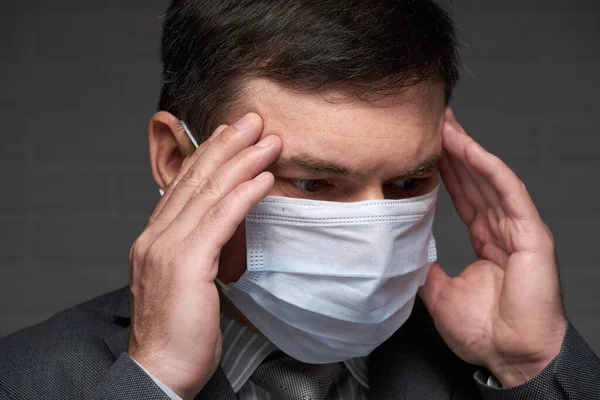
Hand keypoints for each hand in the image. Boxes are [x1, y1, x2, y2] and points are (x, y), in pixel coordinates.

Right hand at [127, 113, 281, 398]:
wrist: (159, 370)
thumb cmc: (177, 331)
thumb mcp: (184, 282)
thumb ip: (196, 250)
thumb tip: (219, 229)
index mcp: (153, 239)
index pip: (182, 187)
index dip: (207, 156)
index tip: (228, 133)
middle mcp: (156, 237)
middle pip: (195, 180)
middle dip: (226, 145)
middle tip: (251, 120)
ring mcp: (168, 248)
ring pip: (209, 193)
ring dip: (242, 162)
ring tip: (267, 140)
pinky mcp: (186, 264)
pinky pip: (220, 220)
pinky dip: (243, 194)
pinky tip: (262, 177)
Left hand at [419, 108, 566, 387]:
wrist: (512, 357)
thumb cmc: (487, 333)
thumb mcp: (441, 294)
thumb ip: (426, 269)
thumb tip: (406, 252)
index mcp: (487, 241)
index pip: (464, 196)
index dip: (447, 171)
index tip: (427, 148)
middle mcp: (503, 230)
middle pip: (476, 180)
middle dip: (455, 150)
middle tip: (435, 121)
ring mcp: (519, 229)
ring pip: (489, 179)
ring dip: (467, 150)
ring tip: (445, 124)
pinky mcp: (532, 235)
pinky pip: (509, 193)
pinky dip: (489, 169)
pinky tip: (471, 149)